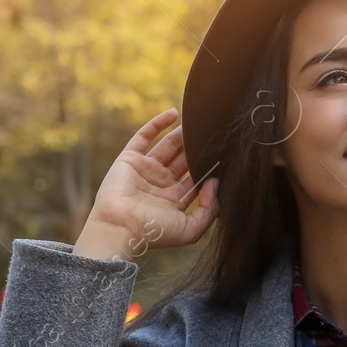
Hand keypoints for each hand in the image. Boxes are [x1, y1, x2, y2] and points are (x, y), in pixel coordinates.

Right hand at [73, 108, 218, 260]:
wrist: (120, 228)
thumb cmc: (155, 232)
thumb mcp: (192, 230)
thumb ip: (210, 210)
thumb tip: (215, 183)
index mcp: (175, 201)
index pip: (196, 179)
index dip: (210, 168)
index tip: (225, 154)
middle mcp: (161, 184)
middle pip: (184, 161)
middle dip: (197, 149)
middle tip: (214, 134)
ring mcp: (145, 170)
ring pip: (168, 147)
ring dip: (183, 135)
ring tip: (199, 122)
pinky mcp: (129, 159)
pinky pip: (144, 137)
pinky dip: (157, 124)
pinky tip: (174, 114)